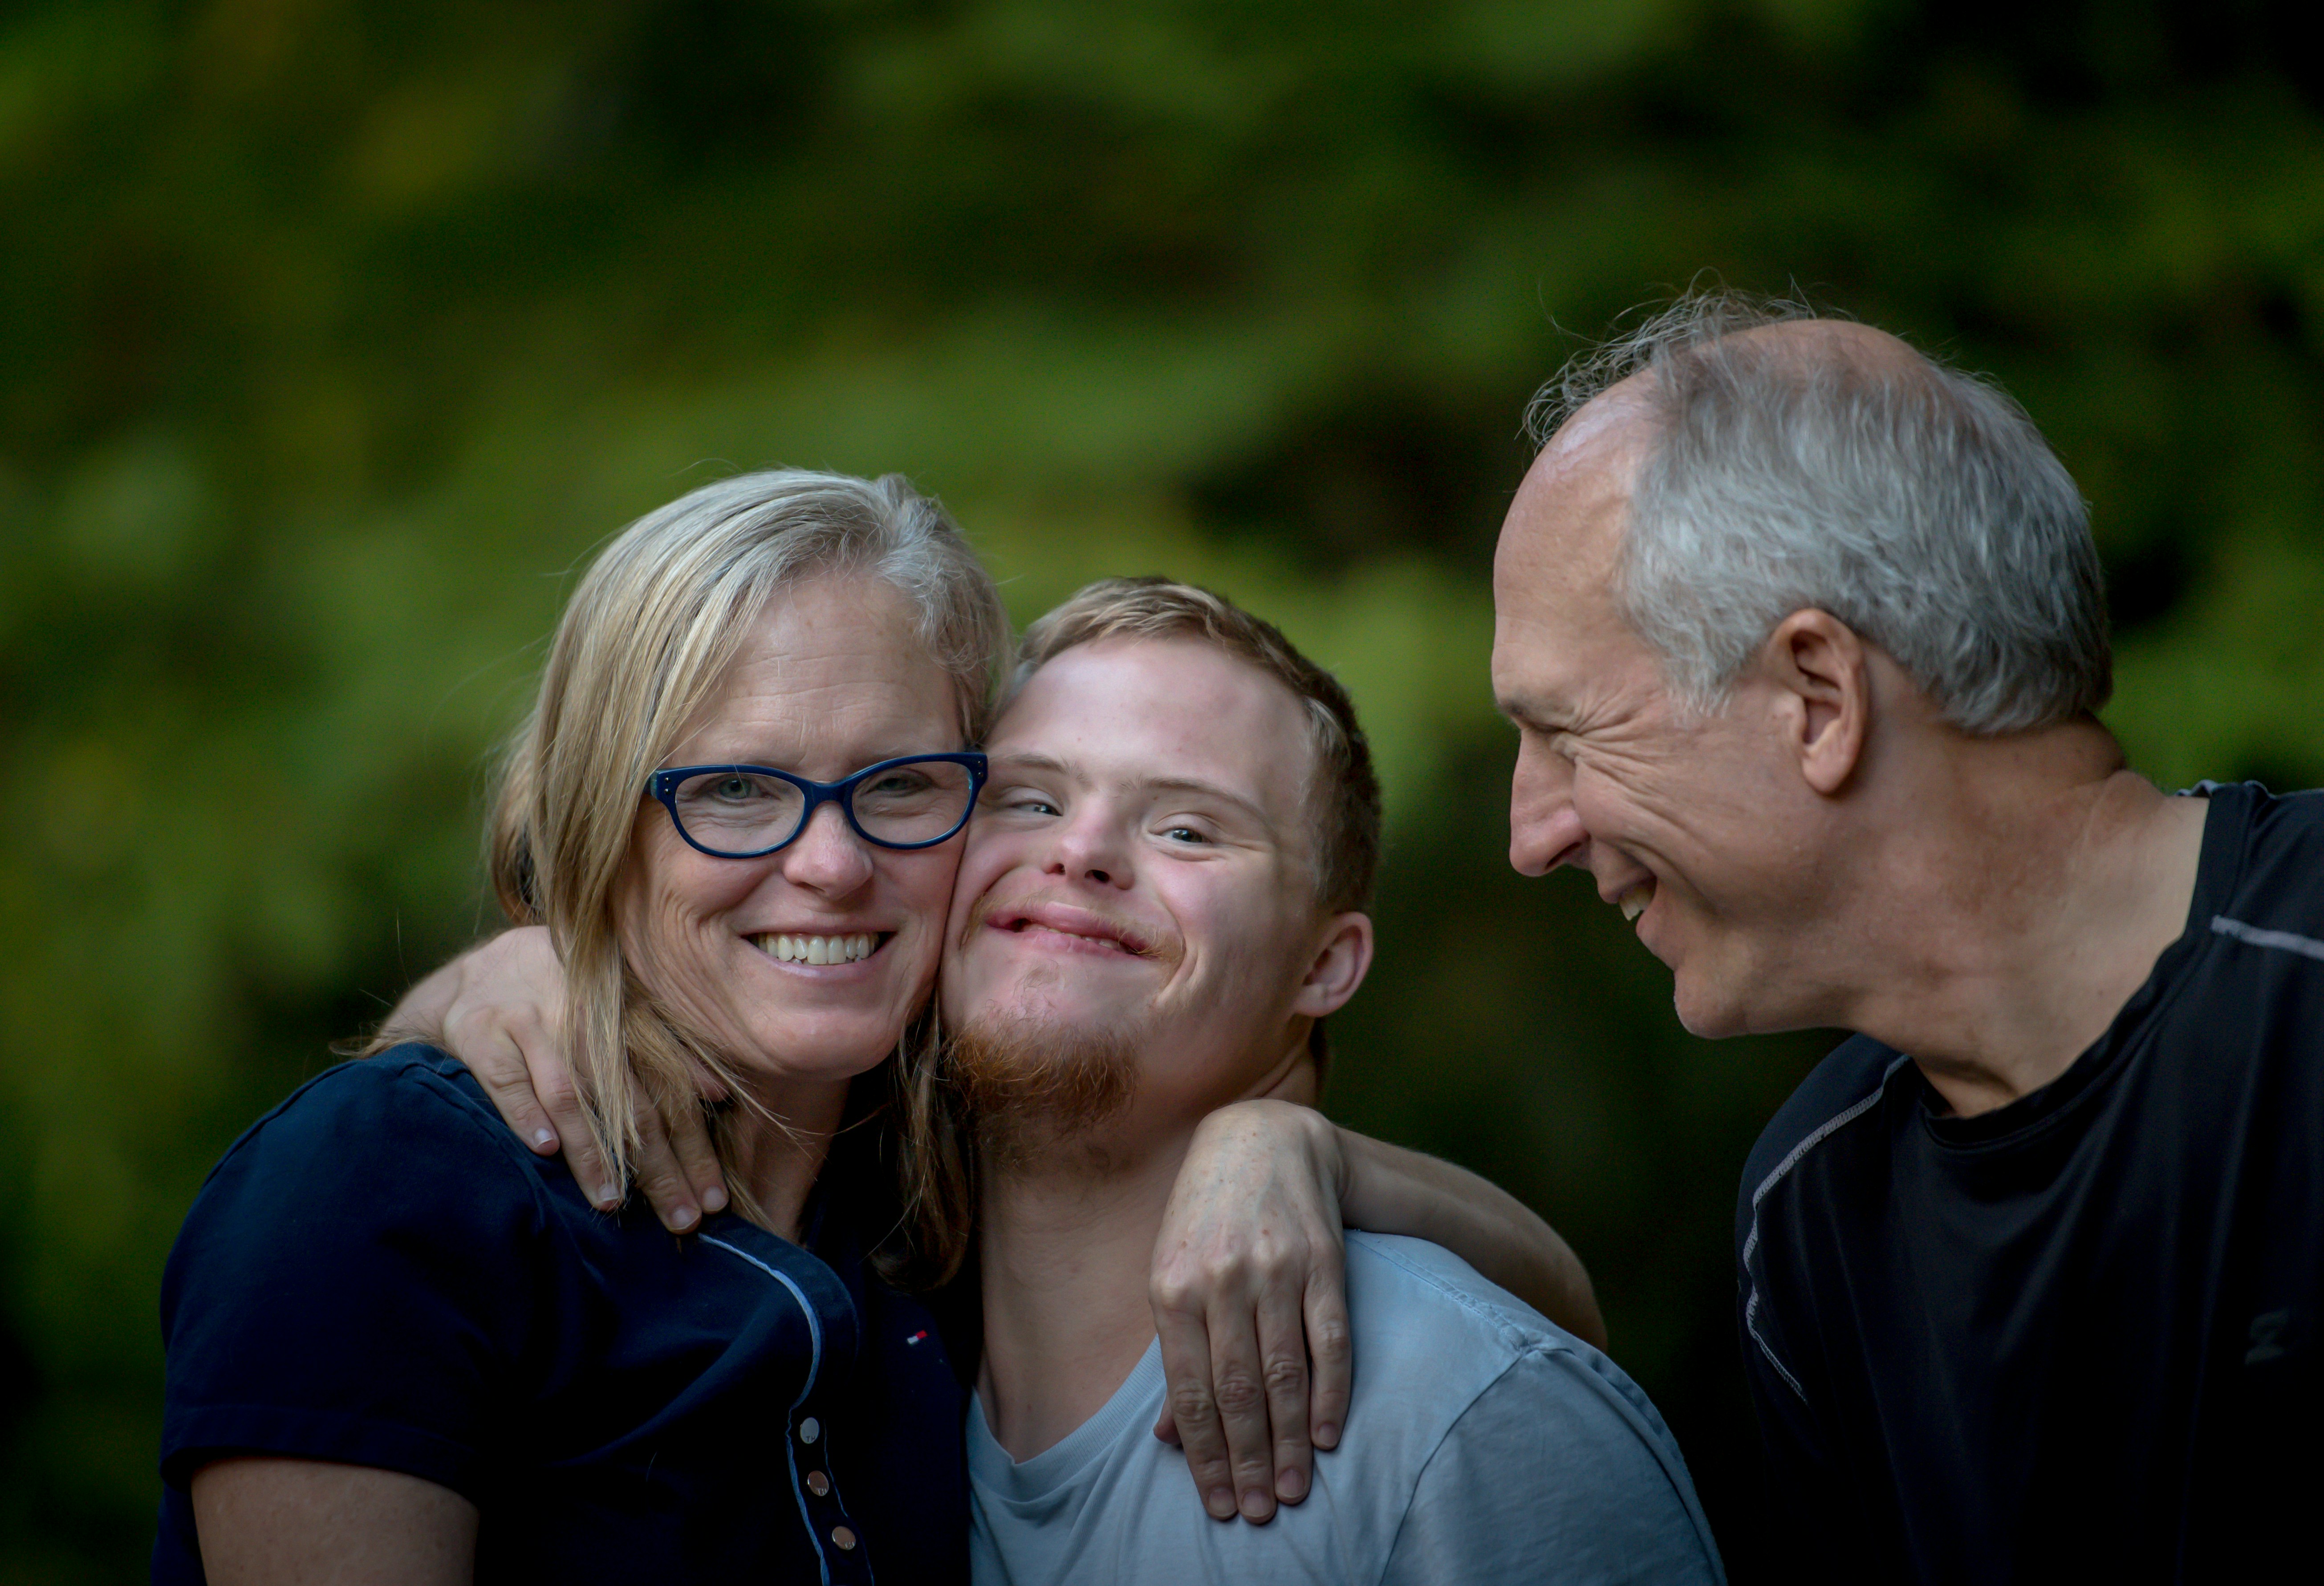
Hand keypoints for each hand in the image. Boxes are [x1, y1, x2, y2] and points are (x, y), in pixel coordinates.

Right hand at [414, 928, 726, 1230]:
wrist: (482, 973)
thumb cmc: (565, 1002)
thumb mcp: (621, 1014)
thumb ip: (670, 1050)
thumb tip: (719, 1094)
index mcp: (627, 1016)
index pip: (671, 1091)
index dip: (695, 1147)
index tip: (713, 1198)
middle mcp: (584, 1018)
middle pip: (629, 1102)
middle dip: (658, 1166)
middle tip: (680, 1218)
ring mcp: (531, 1023)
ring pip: (569, 1095)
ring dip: (592, 1151)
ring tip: (611, 1201)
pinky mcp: (482, 1034)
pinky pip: (508, 1081)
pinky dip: (526, 1116)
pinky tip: (545, 1152)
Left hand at [1149, 1100, 1351, 1524]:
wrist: (1260, 1139)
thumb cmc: (1204, 1219)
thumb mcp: (1170, 1274)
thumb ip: (1173, 1354)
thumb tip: (1167, 1437)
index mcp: (1171, 1287)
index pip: (1191, 1391)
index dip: (1206, 1454)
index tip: (1221, 1503)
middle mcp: (1222, 1279)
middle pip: (1238, 1391)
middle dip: (1249, 1460)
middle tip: (1261, 1511)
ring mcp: (1275, 1269)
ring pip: (1285, 1372)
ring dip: (1291, 1440)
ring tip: (1295, 1490)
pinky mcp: (1323, 1261)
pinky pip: (1330, 1339)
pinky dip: (1332, 1392)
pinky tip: (1330, 1435)